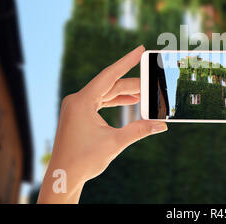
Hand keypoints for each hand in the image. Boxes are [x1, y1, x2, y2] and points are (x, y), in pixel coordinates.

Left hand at [38, 45, 166, 202]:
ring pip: (106, 93)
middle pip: (110, 85)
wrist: (63, 176)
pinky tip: (131, 101)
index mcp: (82, 101)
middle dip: (133, 84)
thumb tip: (161, 125)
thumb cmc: (84, 160)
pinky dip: (116, 101)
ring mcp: (77, 106)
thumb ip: (139, 130)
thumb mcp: (115, 143)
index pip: (109, 75)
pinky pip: (100, 101)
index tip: (140, 49)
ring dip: (126, 93)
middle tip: (153, 83)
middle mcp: (77, 100)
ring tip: (146, 93)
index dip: (126, 61)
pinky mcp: (79, 113)